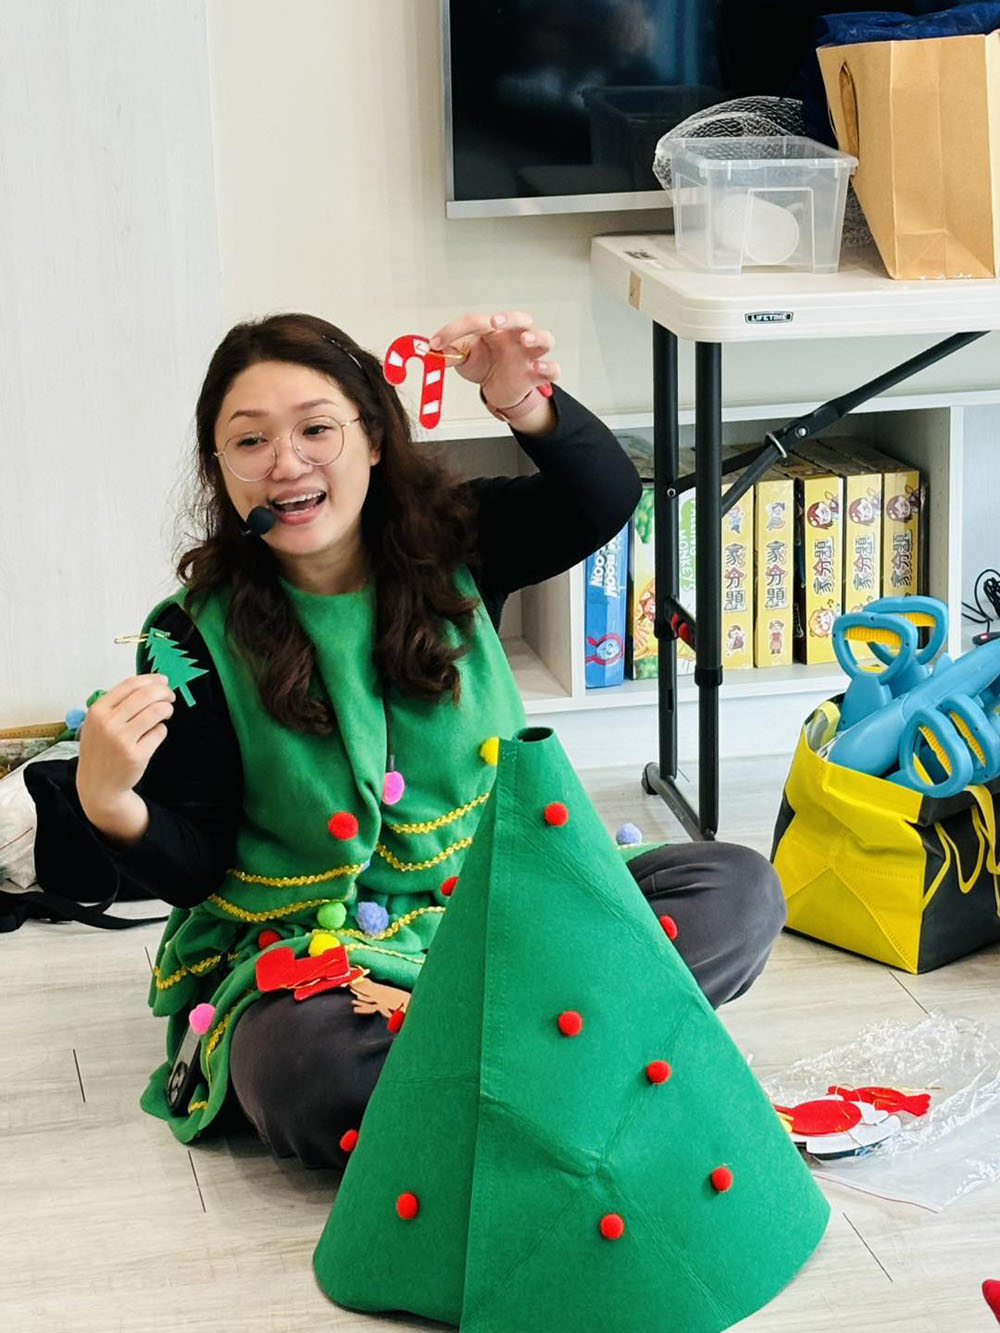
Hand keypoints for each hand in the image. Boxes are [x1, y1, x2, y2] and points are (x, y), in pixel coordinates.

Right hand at [76, 673, 174, 830]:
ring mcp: (121, 740)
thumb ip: (119, 704)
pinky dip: (161, 730)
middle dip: (164, 692)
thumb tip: (152, 684)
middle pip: (146, 695)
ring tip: (166, 713)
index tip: (163, 681)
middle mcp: (108, 723)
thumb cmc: (102, 750)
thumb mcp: (98, 723)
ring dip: (167, 709)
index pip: (130, 685)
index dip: (151, 680)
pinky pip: (160, 732)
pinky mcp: (136, 755)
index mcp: (97, 711)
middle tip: (170, 697)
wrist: (99, 786)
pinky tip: (153, 735)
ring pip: (157, 711)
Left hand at [428, 310, 560, 411]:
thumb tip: (432, 351)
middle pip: (521, 319)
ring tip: (525, 341)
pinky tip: (539, 368)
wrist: (499, 390)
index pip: (476, 322)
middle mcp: (514, 338)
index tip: (436, 343)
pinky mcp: (536, 375)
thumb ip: (449, 353)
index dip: (454, 331)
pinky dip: (549, 367)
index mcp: (494, 329)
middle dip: (510, 318)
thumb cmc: (485, 365)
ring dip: (537, 337)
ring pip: (545, 339)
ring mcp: (528, 355)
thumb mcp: (464, 358)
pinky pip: (552, 369)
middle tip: (495, 322)